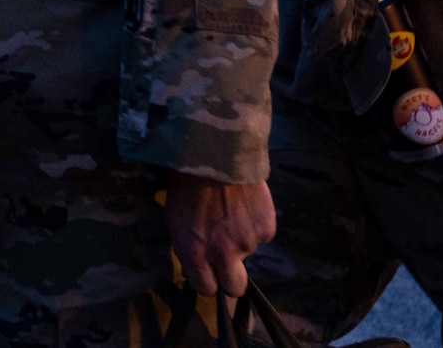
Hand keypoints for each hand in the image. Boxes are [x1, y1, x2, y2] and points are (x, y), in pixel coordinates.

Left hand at [165, 174, 274, 297]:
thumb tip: (198, 266)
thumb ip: (189, 247)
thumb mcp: (176, 219)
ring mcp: (247, 243)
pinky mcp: (266, 229)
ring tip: (230, 209)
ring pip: (247, 252)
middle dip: (230, 278)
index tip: (208, 271)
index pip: (205, 288)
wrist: (214, 154)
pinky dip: (254, 223)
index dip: (207, 280)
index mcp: (194, 253)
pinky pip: (261, 234)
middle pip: (234, 288)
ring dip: (240, 238)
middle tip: (227, 258)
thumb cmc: (186, 184)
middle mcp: (222, 254)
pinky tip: (245, 202)